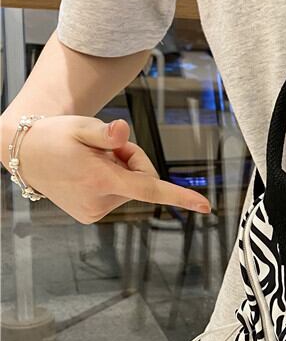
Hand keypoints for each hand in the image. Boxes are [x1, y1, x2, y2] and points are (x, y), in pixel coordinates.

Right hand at [6, 115, 210, 222]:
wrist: (25, 154)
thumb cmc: (54, 136)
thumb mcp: (79, 125)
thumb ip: (105, 131)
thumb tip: (122, 132)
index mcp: (101, 180)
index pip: (149, 190)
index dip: (180, 197)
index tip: (205, 206)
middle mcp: (99, 201)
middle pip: (143, 178)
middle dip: (131, 159)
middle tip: (104, 147)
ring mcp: (95, 211)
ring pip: (131, 186)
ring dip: (119, 169)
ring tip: (91, 159)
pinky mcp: (92, 215)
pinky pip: (118, 193)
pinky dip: (111, 180)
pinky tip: (88, 172)